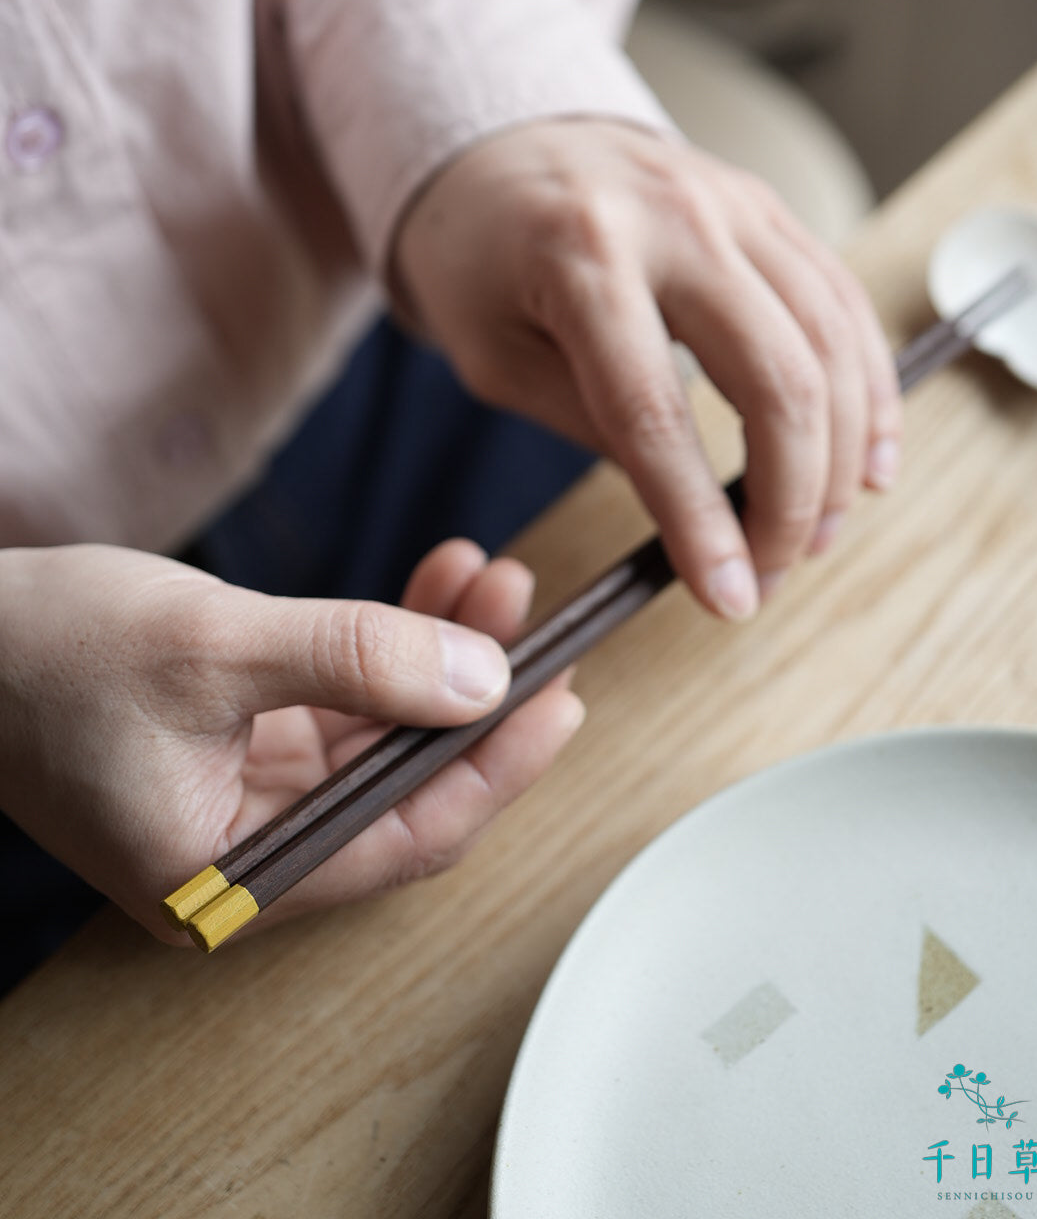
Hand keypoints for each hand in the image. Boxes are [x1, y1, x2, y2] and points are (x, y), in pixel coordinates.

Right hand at [0, 541, 582, 942]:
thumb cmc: (47, 654)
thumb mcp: (215, 648)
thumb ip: (357, 660)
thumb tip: (486, 678)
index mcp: (230, 880)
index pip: (403, 838)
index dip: (494, 771)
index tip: (560, 701)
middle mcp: (248, 855)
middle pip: (403, 786)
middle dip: (475, 697)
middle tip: (537, 623)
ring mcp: (248, 798)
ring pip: (384, 736)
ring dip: (440, 658)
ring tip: (492, 581)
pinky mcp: (244, 746)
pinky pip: (345, 704)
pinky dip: (389, 648)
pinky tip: (433, 589)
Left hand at [391, 120, 901, 618]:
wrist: (500, 145)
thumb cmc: (479, 259)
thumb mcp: (497, 358)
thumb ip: (591, 423)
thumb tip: (691, 507)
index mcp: (581, 258)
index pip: (657, 414)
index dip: (700, 520)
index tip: (725, 596)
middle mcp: (673, 220)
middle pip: (777, 377)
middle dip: (791, 498)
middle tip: (774, 571)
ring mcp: (734, 205)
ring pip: (831, 340)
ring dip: (843, 453)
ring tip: (822, 531)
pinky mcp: (768, 209)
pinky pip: (844, 300)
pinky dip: (868, 386)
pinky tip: (868, 455)